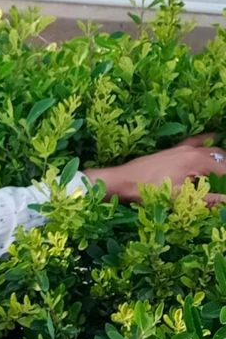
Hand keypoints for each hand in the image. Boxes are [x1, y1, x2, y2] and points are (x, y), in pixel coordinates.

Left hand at [83, 134, 225, 205]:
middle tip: (223, 183)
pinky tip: (213, 138)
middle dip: (225, 170)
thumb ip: (210, 199)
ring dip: (221, 159)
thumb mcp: (181, 198)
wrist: (122, 180)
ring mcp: (182, 148)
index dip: (225, 183)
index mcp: (196, 160)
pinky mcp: (173, 150)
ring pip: (211, 150)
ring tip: (221, 171)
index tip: (225, 194)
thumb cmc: (149, 190)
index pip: (224, 168)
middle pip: (221, 157)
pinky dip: (207, 142)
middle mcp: (191, 150)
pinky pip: (196, 141)